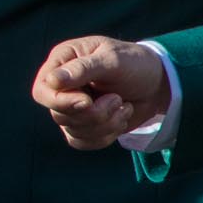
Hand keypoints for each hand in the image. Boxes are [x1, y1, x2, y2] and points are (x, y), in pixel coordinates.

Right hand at [30, 37, 171, 150]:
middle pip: (58, 114)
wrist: (160, 83)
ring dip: (105, 124)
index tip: (87, 100)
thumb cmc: (135, 63)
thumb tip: (52, 80)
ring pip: (73, 131)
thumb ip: (82, 69)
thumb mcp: (112, 60)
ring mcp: (72, 108)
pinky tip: (120, 119)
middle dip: (93, 114)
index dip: (60, 102)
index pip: (42, 91)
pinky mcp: (85, 125)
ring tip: (123, 105)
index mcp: (62, 63)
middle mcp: (62, 87)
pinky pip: (82, 142)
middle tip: (117, 99)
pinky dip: (105, 135)